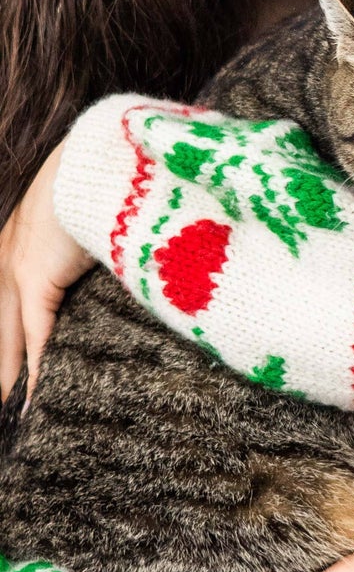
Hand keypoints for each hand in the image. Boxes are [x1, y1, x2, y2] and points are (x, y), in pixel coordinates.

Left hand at [0, 143, 92, 403]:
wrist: (101, 161)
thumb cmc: (108, 183)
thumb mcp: (96, 221)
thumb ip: (98, 249)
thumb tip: (124, 267)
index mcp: (18, 242)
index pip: (7, 304)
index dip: (10, 338)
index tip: (14, 368)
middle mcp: (7, 257)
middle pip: (0, 326)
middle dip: (2, 364)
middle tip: (5, 400)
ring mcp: (15, 269)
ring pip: (8, 337)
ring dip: (11, 375)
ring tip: (16, 410)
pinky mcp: (33, 279)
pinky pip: (34, 337)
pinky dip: (37, 369)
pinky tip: (36, 395)